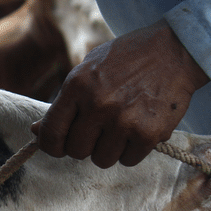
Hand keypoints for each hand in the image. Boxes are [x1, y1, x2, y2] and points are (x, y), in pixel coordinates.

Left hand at [32, 19, 208, 167]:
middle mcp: (98, 104)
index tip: (57, 146)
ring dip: (108, 149)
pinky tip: (137, 129)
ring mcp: (124, 121)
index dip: (51, 145)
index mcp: (77, 86)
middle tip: (97, 130)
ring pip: (101, 160)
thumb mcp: (87, 70)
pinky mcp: (148, 134)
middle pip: (76, 151)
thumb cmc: (125, 60)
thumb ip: (63, 103)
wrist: (174, 50)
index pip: (51, 133)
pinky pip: (128, 160)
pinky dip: (131, 150)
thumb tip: (36, 131)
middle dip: (83, 145)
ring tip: (119, 127)